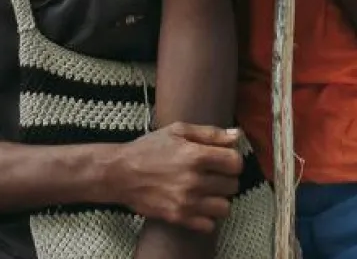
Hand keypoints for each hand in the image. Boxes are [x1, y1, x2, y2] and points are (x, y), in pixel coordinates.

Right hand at [113, 123, 244, 232]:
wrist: (119, 173)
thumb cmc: (148, 149)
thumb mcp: (177, 131)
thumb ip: (210, 134)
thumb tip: (236, 135)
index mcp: (195, 156)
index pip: (236, 163)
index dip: (232, 160)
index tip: (223, 160)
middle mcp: (193, 180)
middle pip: (232, 185)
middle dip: (226, 179)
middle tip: (213, 175)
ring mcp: (186, 202)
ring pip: (225, 207)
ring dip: (219, 199)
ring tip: (208, 192)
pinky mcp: (178, 217)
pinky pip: (209, 225)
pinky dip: (207, 217)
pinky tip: (198, 205)